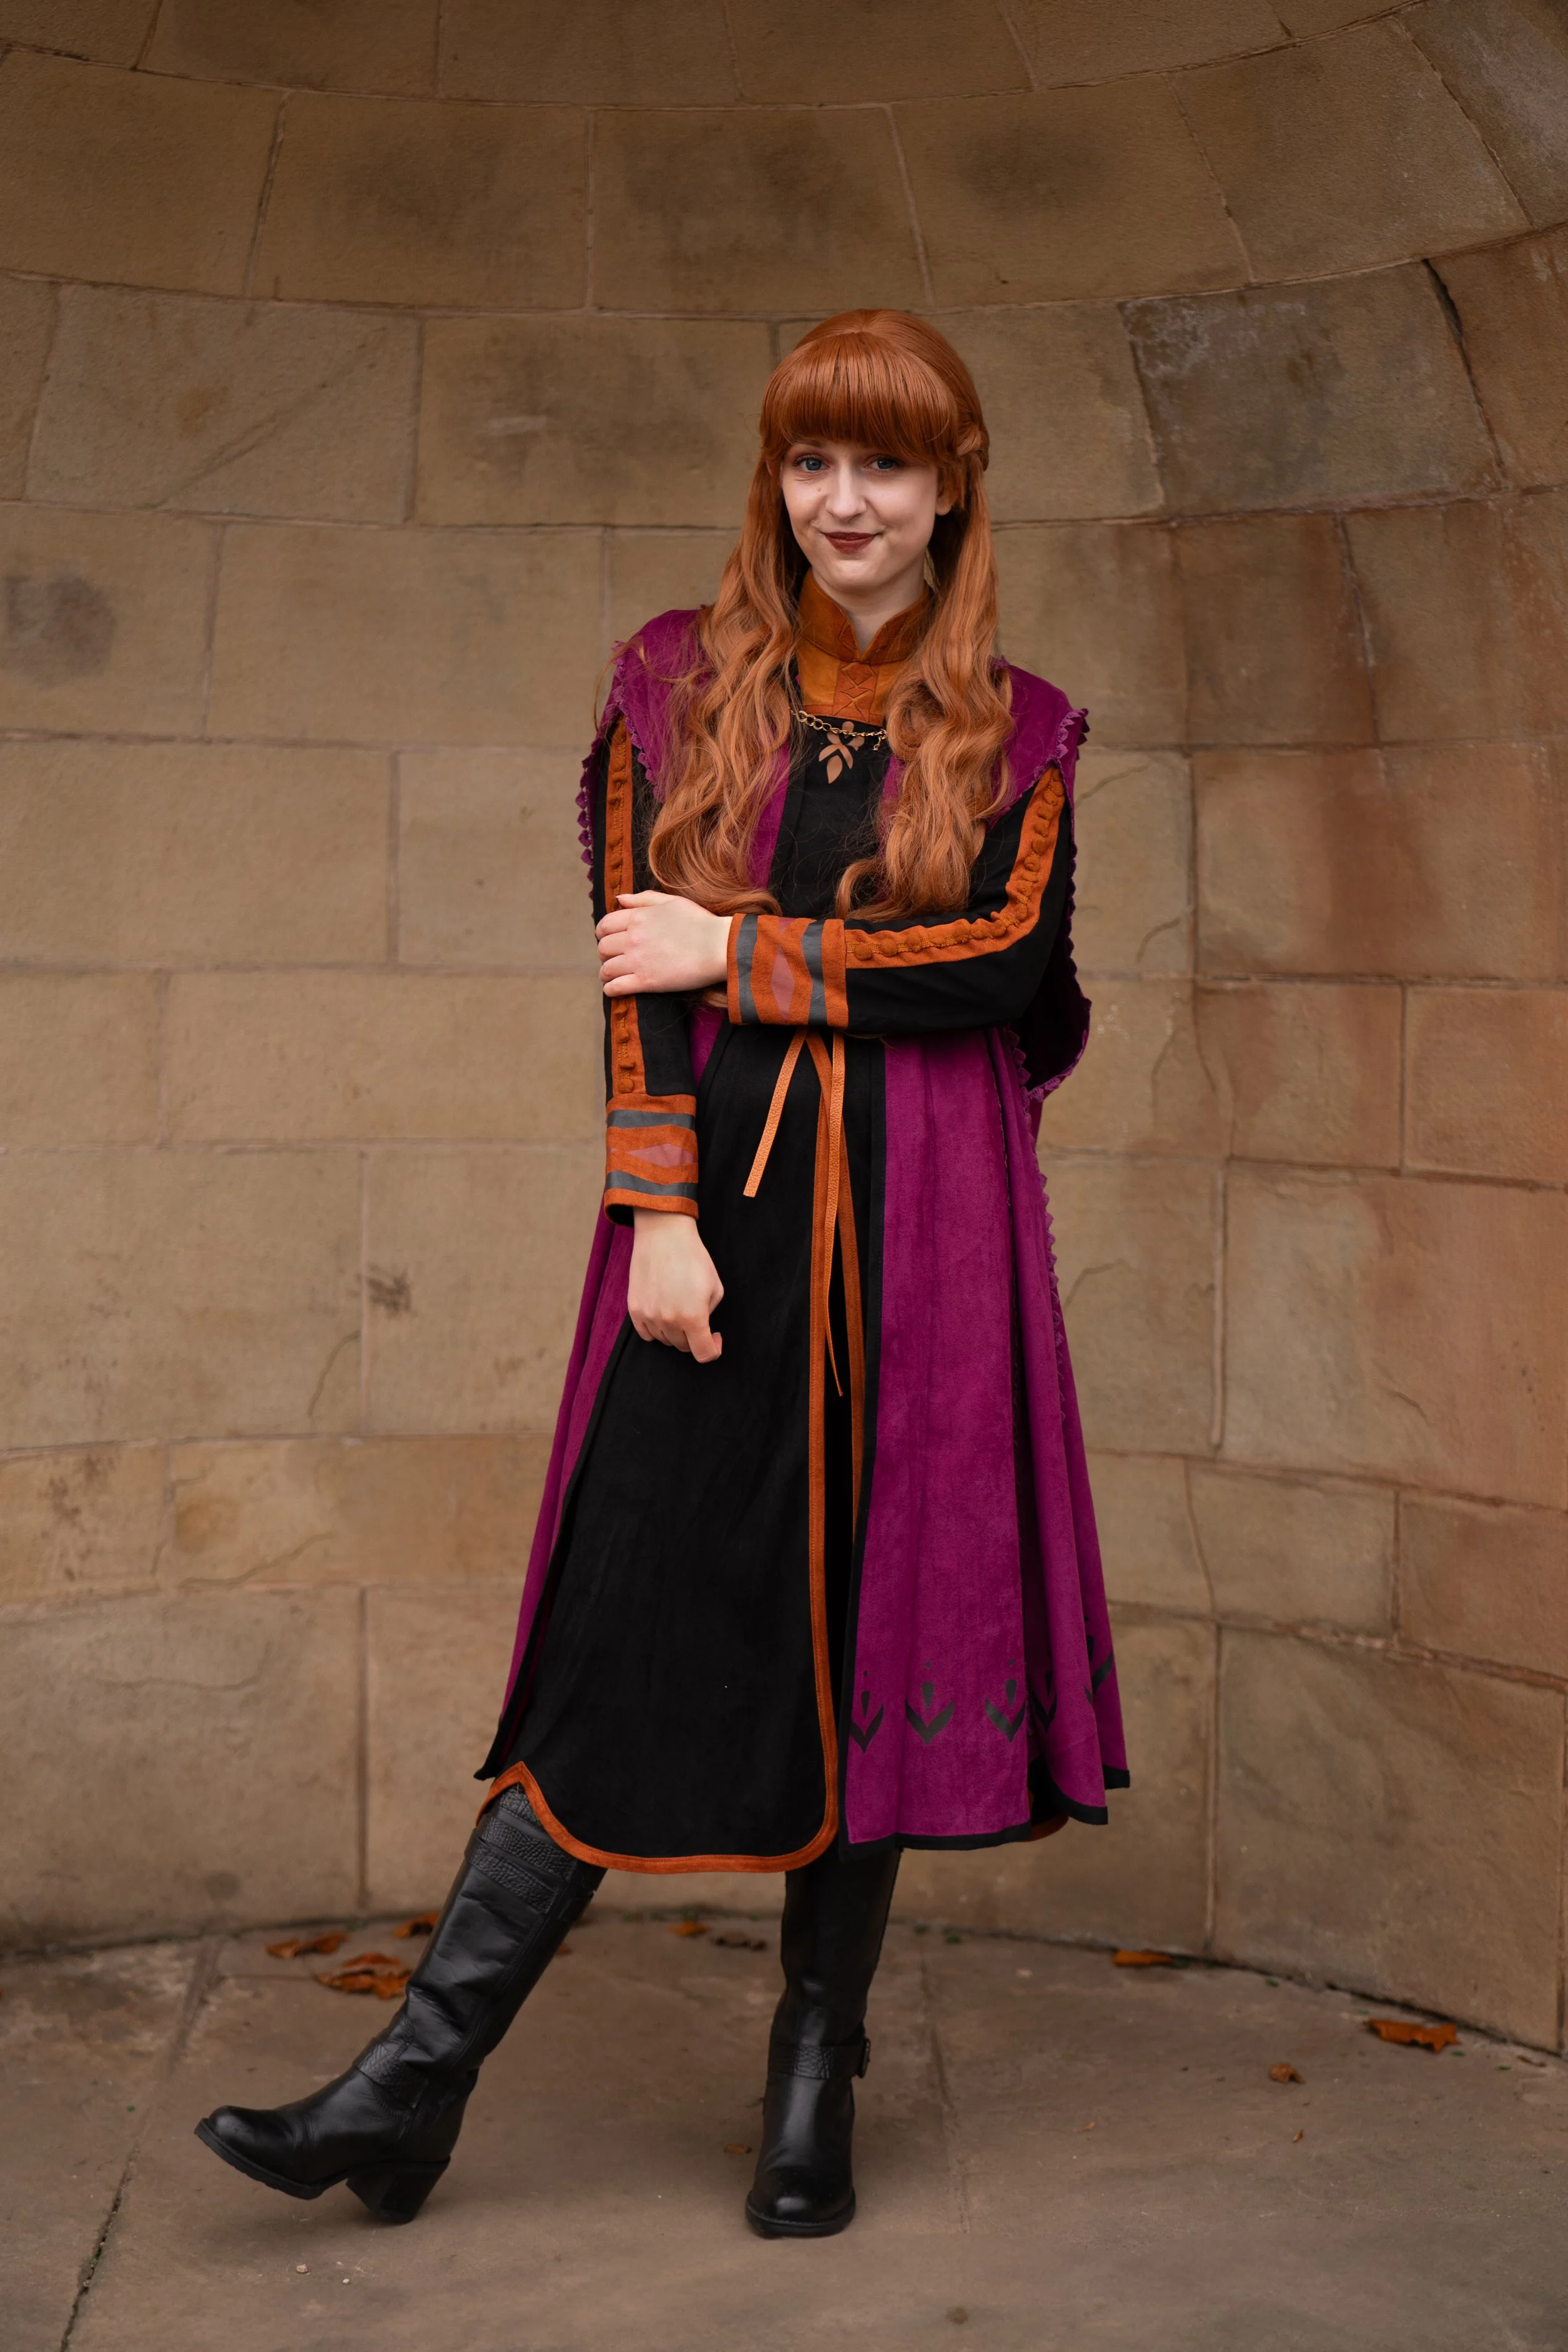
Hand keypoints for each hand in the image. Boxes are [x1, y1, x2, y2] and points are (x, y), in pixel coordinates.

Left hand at [598, 890, 729, 995]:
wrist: (718, 947)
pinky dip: (610, 989)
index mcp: (638, 917)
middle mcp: (633, 938)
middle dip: (605, 953)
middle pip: (603, 948)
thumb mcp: (672, 901)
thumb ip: (643, 899)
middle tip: (613, 957)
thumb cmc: (699, 922)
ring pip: (606, 969)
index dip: (602, 933)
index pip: (605, 925)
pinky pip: (616, 987)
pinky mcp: (646, 982)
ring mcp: (638, 961)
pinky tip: (613, 989)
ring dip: (606, 972)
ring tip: (612, 975)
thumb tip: (618, 899)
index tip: (608, 938)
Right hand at [628, 1210, 723, 1361]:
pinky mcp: (634, 1309)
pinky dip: (656, 1329)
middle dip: (693, 1336)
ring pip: (664, 1340)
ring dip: (674, 1332)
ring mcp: (649, 1316)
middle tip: (696, 1316)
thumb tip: (702, 1328)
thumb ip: (710, 1314)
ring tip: (678, 1306)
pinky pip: (646, 1334)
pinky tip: (662, 1312)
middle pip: (683, 1347)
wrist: (663, 1235)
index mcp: (693, 1317)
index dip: (713, 1349)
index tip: (714, 1338)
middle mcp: (669, 1321)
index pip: (704, 1354)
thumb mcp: (715, 1286)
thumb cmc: (693, 1257)